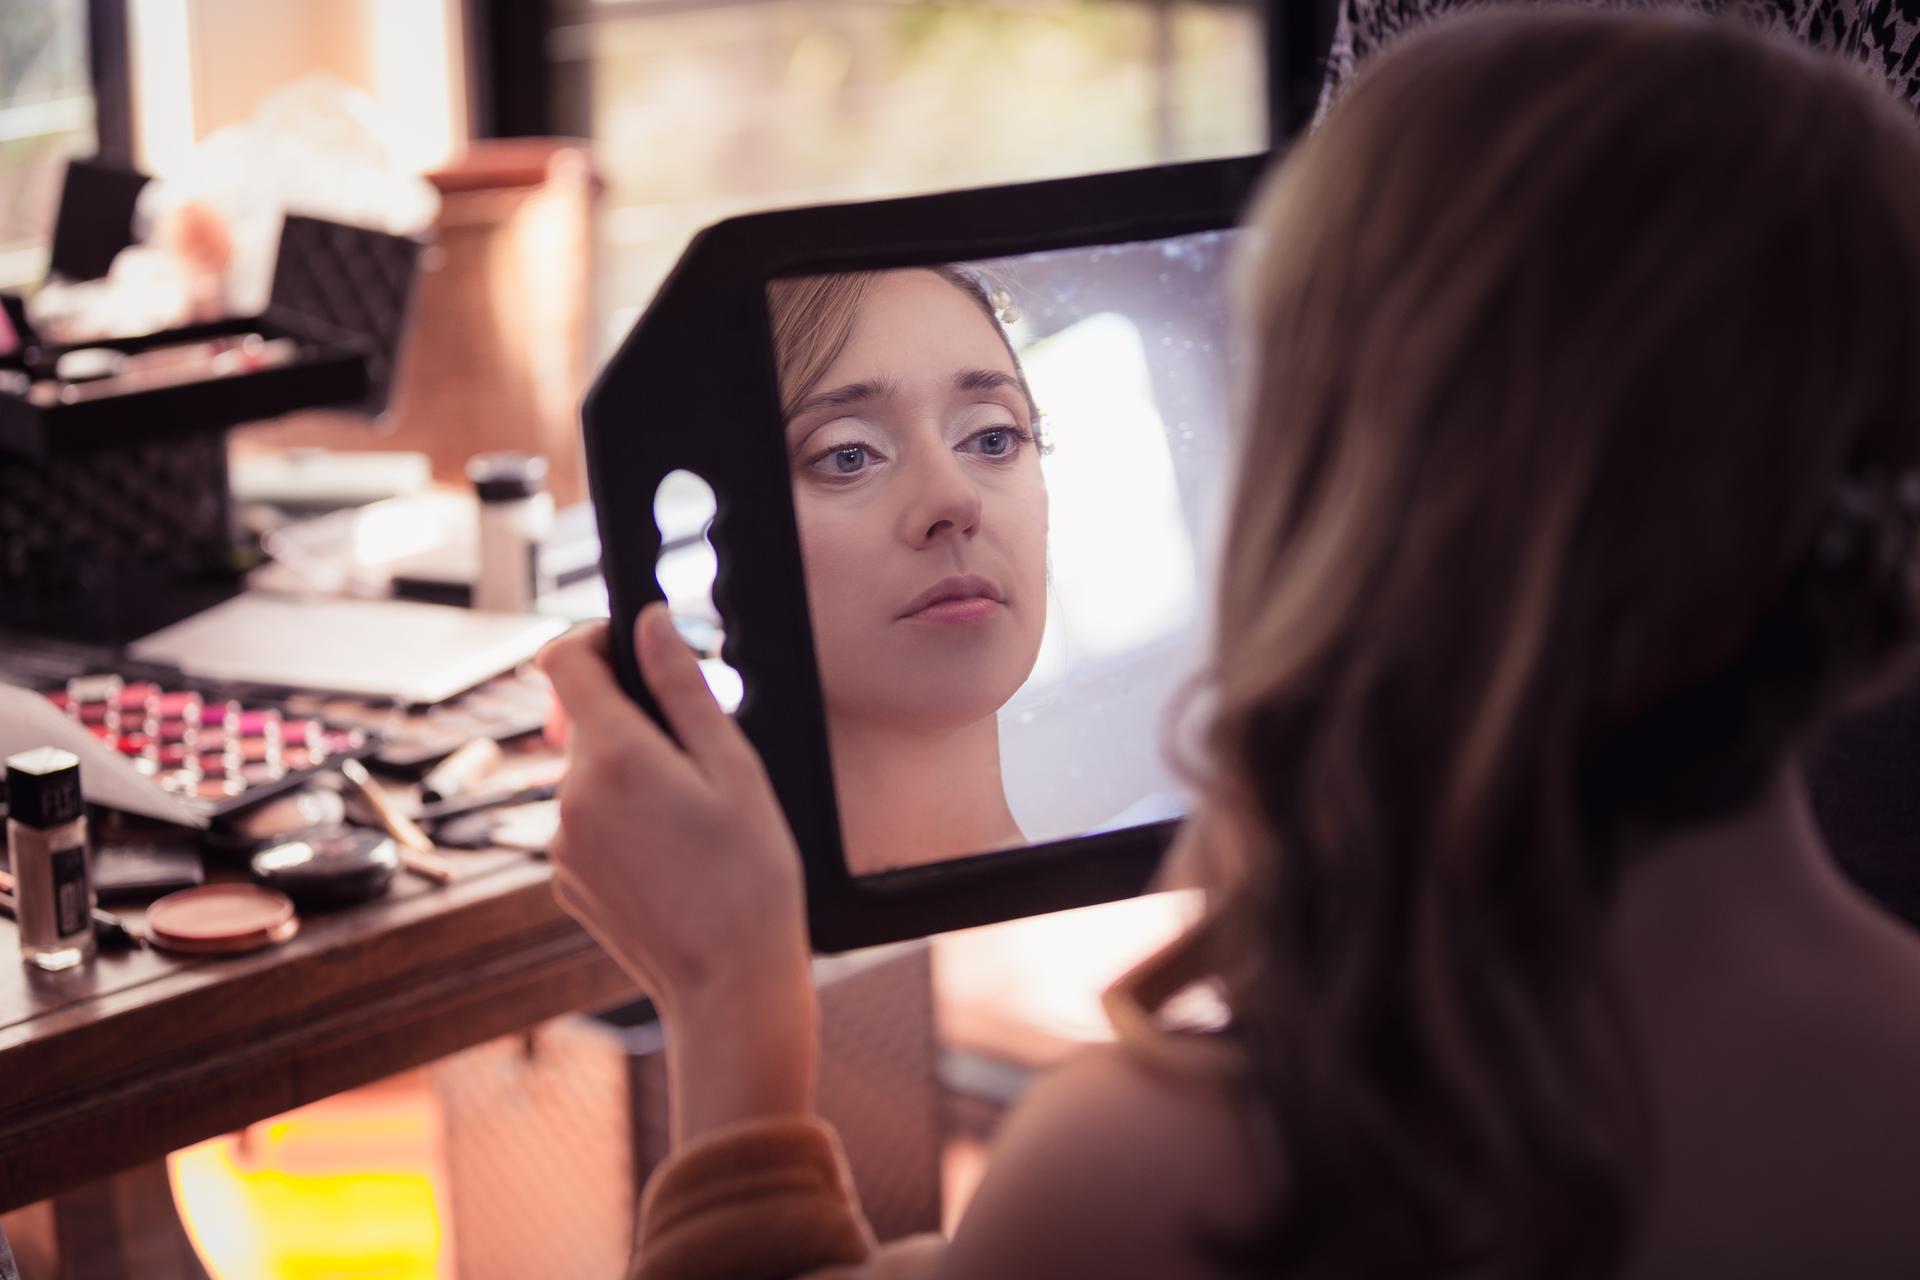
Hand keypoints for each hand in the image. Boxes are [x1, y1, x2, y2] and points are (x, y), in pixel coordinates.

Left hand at [539, 605, 816, 1140]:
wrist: (729, 986)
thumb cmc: (750, 879)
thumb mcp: (735, 769)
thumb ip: (684, 687)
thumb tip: (650, 622)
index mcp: (614, 757)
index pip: (563, 660)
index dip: (595, 638)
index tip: (633, 647)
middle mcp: (570, 796)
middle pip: (585, 719)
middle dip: (634, 718)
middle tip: (700, 752)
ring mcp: (563, 843)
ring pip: (589, 775)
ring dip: (631, 773)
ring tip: (694, 820)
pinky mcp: (567, 880)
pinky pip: (589, 824)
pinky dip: (623, 821)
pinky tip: (673, 855)